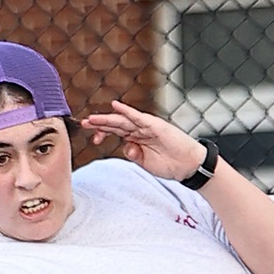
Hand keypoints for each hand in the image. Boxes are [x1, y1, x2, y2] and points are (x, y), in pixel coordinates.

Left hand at [81, 100, 207, 183]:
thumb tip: (126, 147)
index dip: (103, 134)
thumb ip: (134, 155)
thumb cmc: (171, 165)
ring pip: (123, 121)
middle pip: (115, 125)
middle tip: (84, 123)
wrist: (189, 166)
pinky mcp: (155, 126)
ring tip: (92, 119)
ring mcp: (147, 127)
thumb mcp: (146, 163)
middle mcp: (140, 130)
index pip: (115, 132)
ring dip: (107, 119)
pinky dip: (126, 111)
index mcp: (136, 139)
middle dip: (99, 124)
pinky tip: (115, 106)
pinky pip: (138, 117)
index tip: (93, 140)